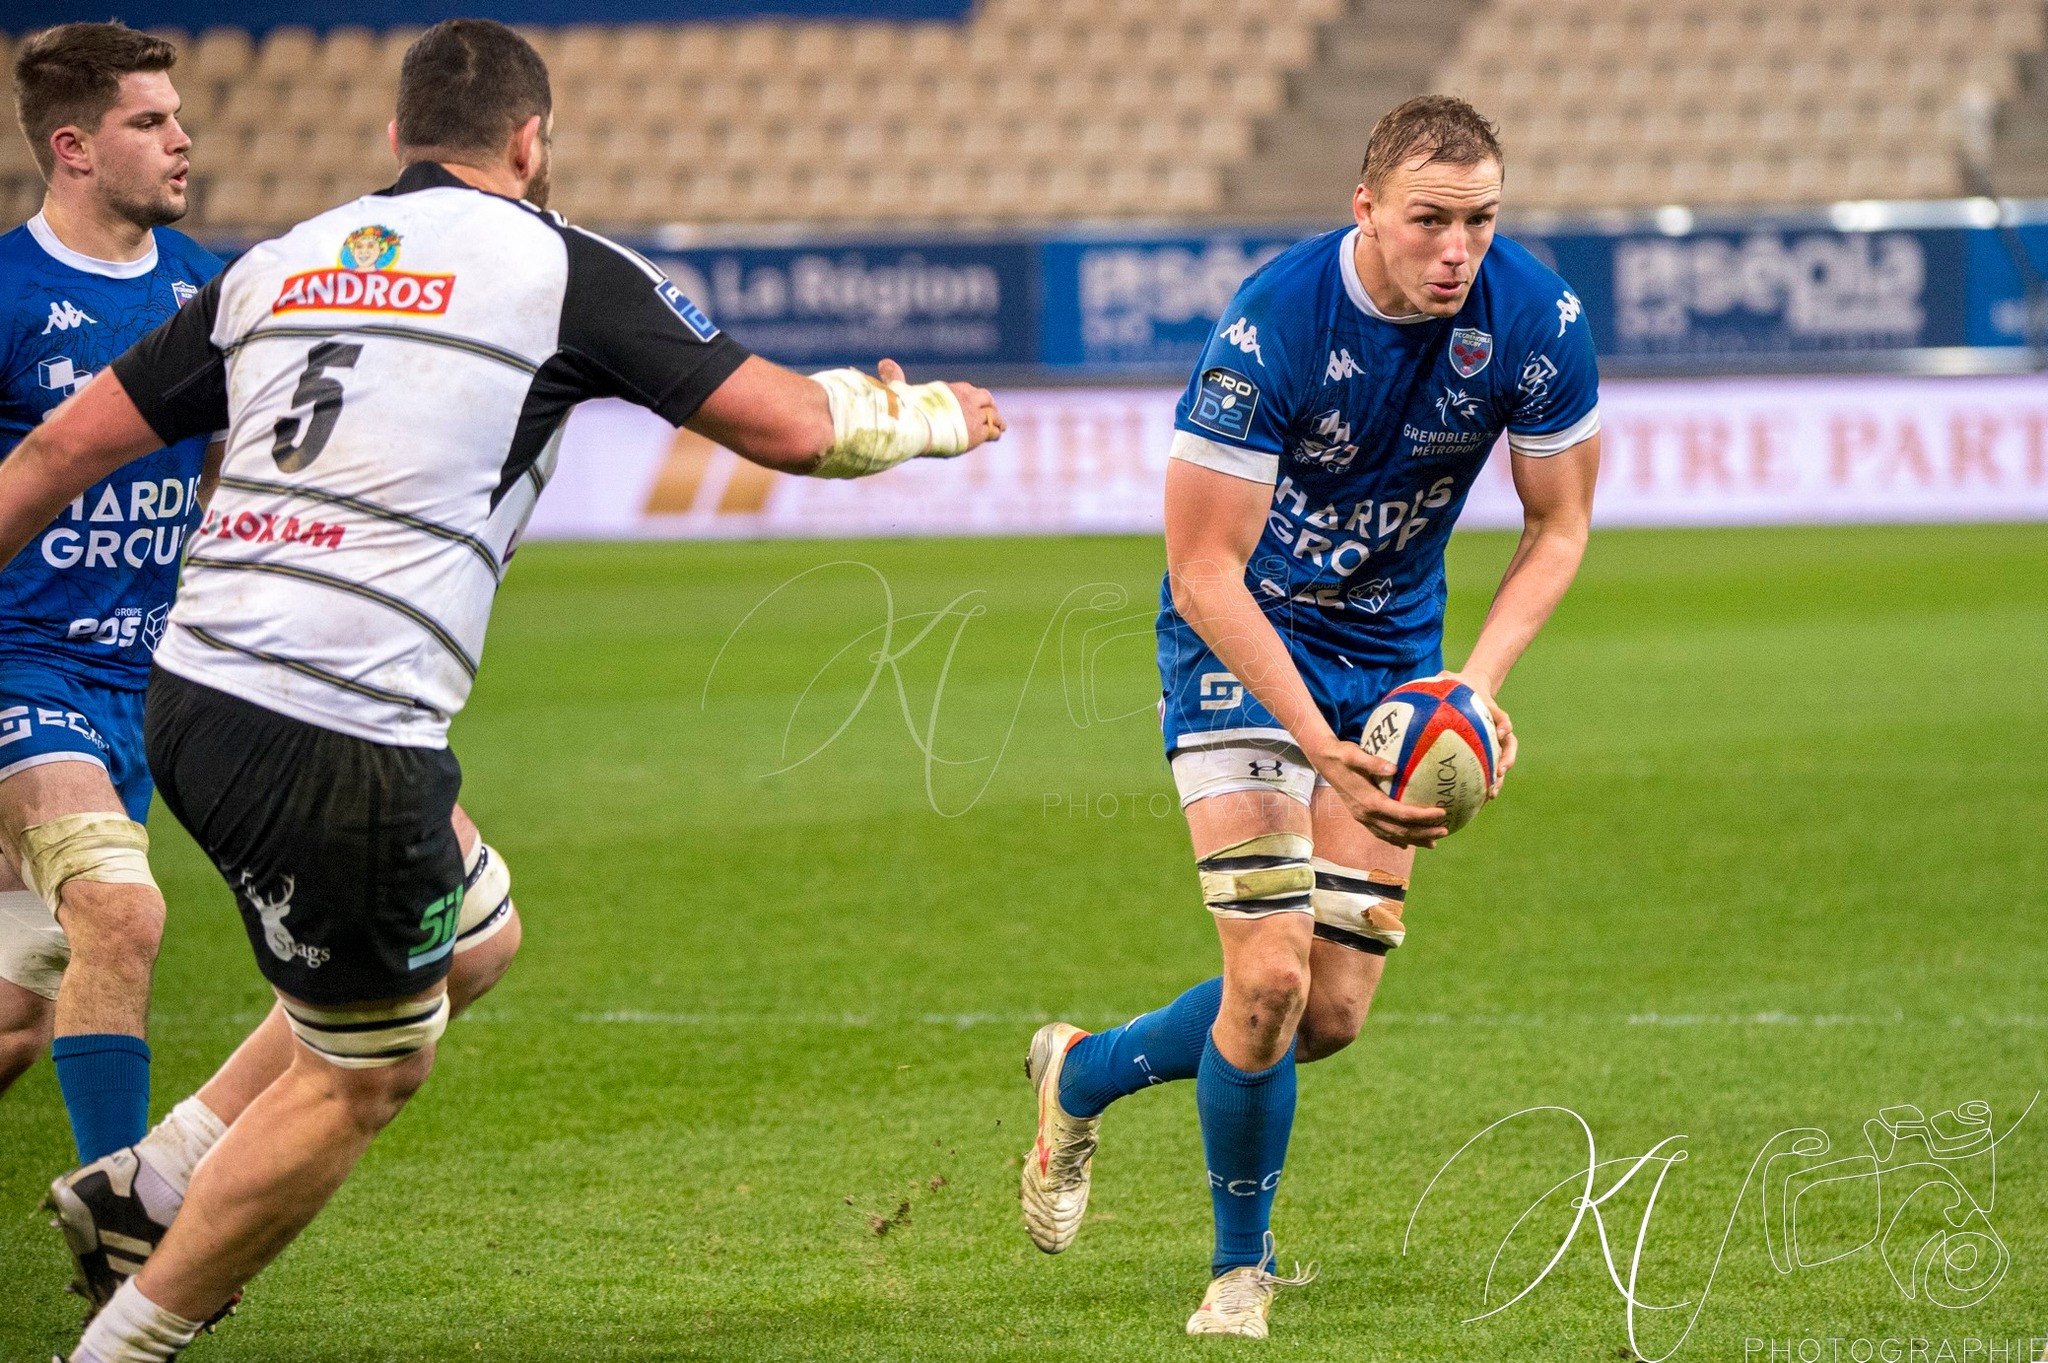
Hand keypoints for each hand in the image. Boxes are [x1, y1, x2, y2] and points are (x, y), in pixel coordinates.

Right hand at [877, 358, 1003, 451]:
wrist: (916, 427)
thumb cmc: (906, 409)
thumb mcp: (900, 390)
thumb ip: (895, 377)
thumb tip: (883, 361)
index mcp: (949, 389)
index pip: (967, 390)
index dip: (972, 396)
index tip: (974, 400)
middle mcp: (965, 399)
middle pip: (984, 398)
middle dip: (988, 404)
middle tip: (991, 410)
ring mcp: (973, 415)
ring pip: (992, 414)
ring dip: (996, 419)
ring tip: (1000, 425)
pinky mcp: (978, 431)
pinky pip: (994, 429)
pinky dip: (996, 431)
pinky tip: (998, 434)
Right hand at [1306, 738, 1448, 848]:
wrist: (1325, 763)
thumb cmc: (1343, 756)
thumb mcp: (1356, 755)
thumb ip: (1374, 762)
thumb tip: (1394, 768)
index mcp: (1370, 802)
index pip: (1402, 814)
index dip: (1423, 816)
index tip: (1441, 812)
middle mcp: (1367, 815)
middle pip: (1401, 831)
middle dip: (1424, 833)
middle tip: (1444, 830)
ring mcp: (1363, 818)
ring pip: (1392, 836)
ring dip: (1414, 840)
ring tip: (1433, 843)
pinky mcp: (1361, 817)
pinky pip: (1382, 833)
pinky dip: (1397, 840)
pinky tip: (1407, 843)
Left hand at [1427, 670, 1515, 797]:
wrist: (1469, 689)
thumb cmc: (1460, 685)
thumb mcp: (1454, 677)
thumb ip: (1448, 677)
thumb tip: (1439, 676)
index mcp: (1492, 713)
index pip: (1502, 720)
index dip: (1503, 730)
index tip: (1502, 737)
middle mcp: (1496, 730)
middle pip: (1506, 750)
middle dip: (1504, 764)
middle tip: (1498, 777)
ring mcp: (1491, 742)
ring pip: (1499, 764)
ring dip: (1496, 780)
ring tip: (1490, 795)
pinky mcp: (1482, 751)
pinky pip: (1482, 769)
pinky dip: (1478, 783)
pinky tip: (1467, 797)